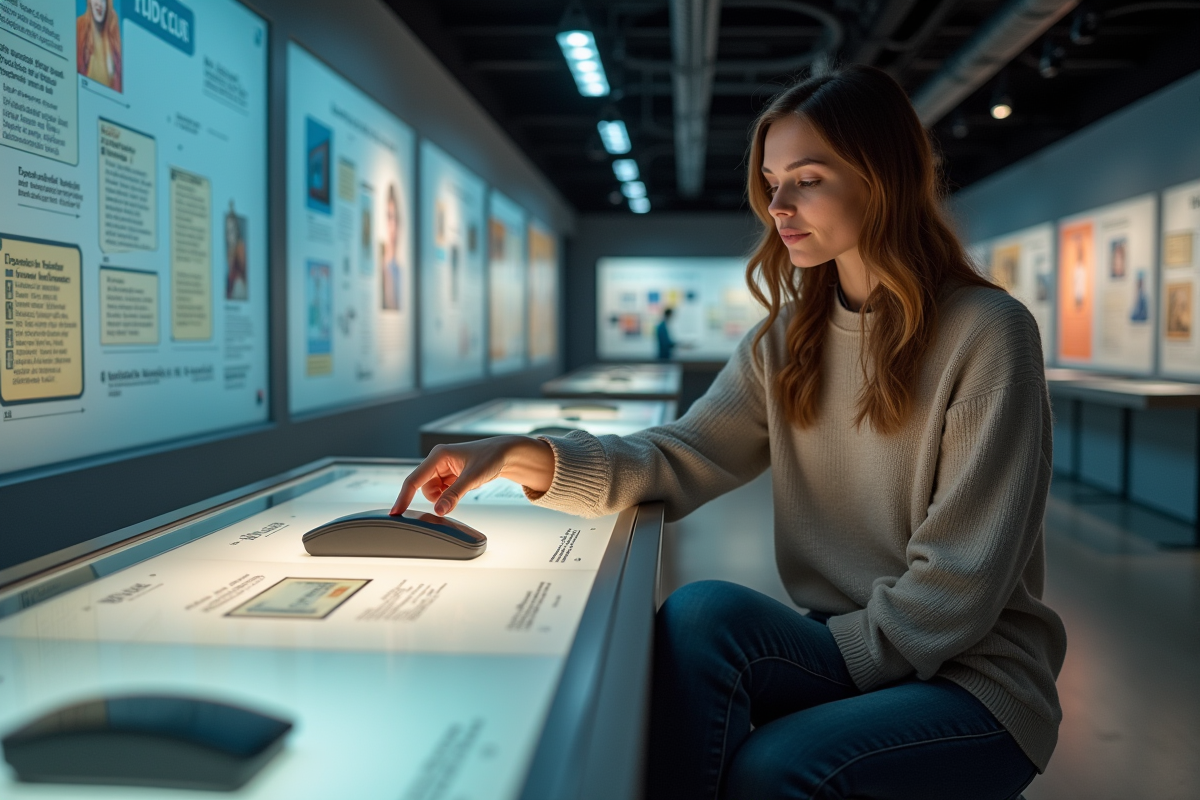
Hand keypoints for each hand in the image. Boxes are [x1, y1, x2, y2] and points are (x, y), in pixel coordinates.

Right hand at [391, 436, 555, 516]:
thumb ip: (455, 495)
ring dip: (444, 496)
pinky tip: (464, 486)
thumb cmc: (490, 458)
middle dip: (438, 496)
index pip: (414, 479)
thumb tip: (439, 511)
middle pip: (424, 488)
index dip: (403, 497)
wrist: (505, 454)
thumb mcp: (473, 478)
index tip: (395, 512)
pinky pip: (442, 491)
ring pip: (432, 492)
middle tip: (459, 492)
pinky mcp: (449, 475)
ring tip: (464, 487)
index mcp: (438, 455)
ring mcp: (442, 468)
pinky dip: (450, 495)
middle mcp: (437, 460)